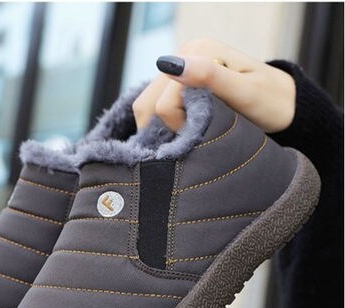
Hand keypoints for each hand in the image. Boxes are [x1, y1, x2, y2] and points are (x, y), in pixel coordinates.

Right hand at [133, 38, 295, 133]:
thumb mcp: (246, 93)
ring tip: (190, 132)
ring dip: (162, 126)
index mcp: (200, 51)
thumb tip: (170, 63)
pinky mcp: (180, 80)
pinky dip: (162, 122)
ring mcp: (181, 67)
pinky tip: (182, 128)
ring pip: (147, 105)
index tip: (204, 131)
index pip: (163, 102)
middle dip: (167, 127)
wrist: (284, 105)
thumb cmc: (271, 103)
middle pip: (148, 102)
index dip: (179, 126)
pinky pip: (155, 105)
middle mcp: (186, 53)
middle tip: (197, 133)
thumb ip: (209, 76)